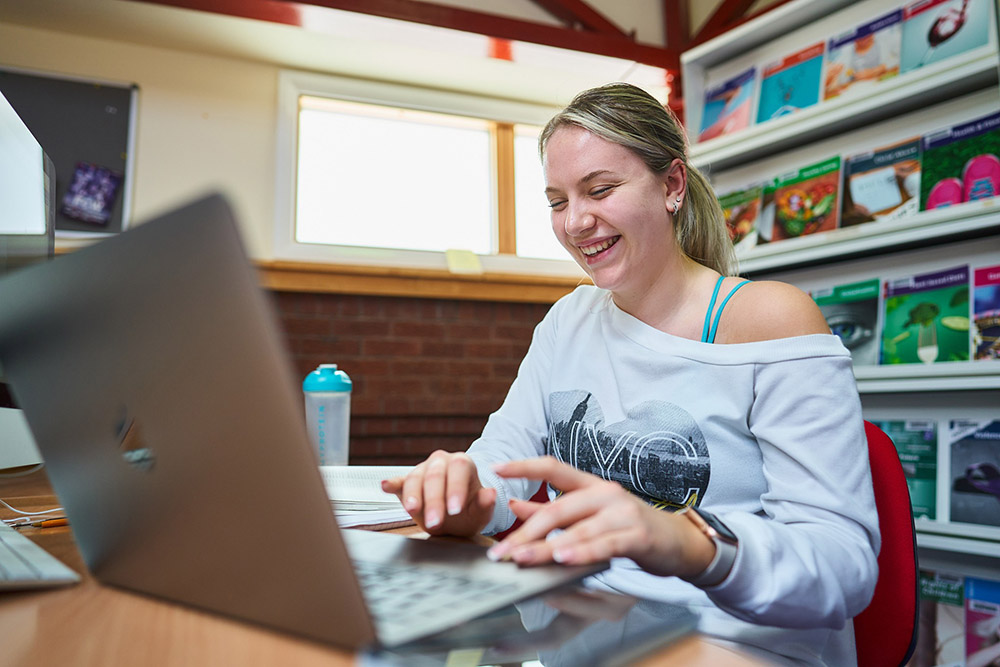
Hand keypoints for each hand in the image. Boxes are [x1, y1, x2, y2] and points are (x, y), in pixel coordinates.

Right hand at [381, 450, 495, 536]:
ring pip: (415, 478)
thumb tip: (491, 494)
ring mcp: (422, 470)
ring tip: (412, 511)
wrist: (455, 513)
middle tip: (435, 522)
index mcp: (462, 463)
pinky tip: (385, 485)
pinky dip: (392, 484)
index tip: (455, 509)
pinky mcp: (407, 482)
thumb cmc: (469, 510)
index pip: (459, 469)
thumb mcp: (481, 512)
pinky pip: (399, 482)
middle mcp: (441, 462)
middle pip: (435, 476)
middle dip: (434, 500)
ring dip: (413, 496)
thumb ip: (486, 504)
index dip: (456, 488)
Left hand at [485, 457, 712, 577]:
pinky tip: (565, 559)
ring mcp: (623, 513)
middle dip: (527, 531)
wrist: (679, 541)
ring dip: (547, 546)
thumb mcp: (590, 515)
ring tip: (523, 557)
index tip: (496, 467)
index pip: (554, 467)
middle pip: (559, 508)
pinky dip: (583, 552)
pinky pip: (605, 544)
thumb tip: (514, 504)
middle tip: (502, 550)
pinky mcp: (637, 535)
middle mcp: (606, 493)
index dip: (524, 465)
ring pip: (578, 529)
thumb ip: (553, 511)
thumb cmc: (629, 527)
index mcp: (591, 485)